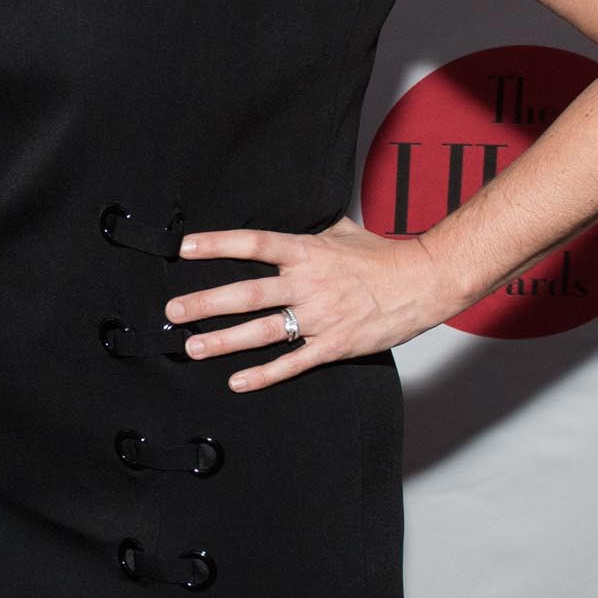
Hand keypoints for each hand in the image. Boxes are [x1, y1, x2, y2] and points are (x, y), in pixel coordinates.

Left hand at [166, 220, 453, 390]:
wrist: (423, 281)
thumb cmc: (383, 257)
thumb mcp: (342, 231)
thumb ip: (309, 229)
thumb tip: (288, 216)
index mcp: (307, 252)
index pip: (254, 243)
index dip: (217, 245)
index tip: (184, 248)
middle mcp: (308, 283)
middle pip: (247, 293)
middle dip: (206, 302)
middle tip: (174, 310)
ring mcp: (320, 316)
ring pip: (263, 331)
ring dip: (224, 340)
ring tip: (193, 346)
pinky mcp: (333, 345)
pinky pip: (292, 363)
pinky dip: (264, 375)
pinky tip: (237, 382)